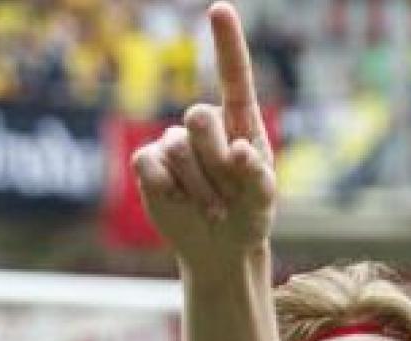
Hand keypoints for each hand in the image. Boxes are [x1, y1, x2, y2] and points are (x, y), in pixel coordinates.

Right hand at [130, 3, 275, 267]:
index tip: (220, 9)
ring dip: (199, 188)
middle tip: (228, 195)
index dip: (226, 43)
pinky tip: (182, 204)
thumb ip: (258, 175)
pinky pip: (149, 167)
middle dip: (213, 161)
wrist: (220, 246)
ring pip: (176, 150)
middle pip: (198, 118)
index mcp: (241, 122)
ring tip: (213, 208)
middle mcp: (205, 124)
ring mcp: (173, 141)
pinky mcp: (147, 163)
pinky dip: (168, 192)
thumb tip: (239, 150)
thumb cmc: (249, 214)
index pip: (234, 76)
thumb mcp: (264, 199)